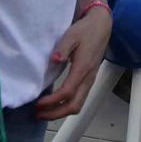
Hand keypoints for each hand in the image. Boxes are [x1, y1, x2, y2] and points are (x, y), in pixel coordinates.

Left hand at [35, 5, 110, 120]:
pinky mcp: (89, 80)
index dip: (52, 101)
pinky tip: (55, 103)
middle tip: (39, 114)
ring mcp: (90, 80)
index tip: (38, 103)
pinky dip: (66, 105)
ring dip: (61, 112)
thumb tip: (54, 59)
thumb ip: (63, 48)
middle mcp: (88, 78)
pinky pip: (79, 99)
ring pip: (78, 105)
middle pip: (74, 105)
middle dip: (56, 114)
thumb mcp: (71, 35)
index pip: (67, 92)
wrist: (101, 27)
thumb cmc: (85, 30)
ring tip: (44, 113)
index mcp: (82, 68)